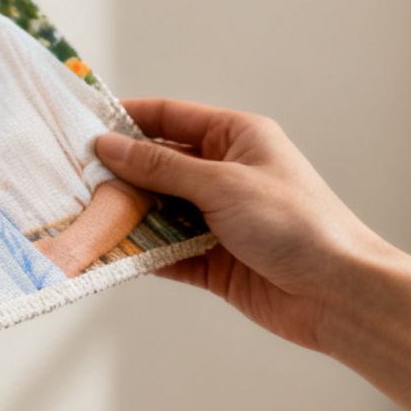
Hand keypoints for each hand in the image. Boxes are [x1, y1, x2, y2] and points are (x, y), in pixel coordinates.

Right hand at [95, 97, 388, 350]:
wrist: (340, 293)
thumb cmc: (296, 223)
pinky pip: (164, 250)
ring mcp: (217, 218)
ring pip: (156, 210)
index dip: (125, 119)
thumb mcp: (222, 184)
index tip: (81, 126)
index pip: (169, 117)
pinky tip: (107, 253)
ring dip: (124, 215)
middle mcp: (224, 174)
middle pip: (156, 165)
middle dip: (117, 173)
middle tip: (70, 177)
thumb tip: (107, 146)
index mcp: (236, 138)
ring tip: (80, 216)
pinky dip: (139, 252)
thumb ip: (160, 167)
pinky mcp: (212, 260)